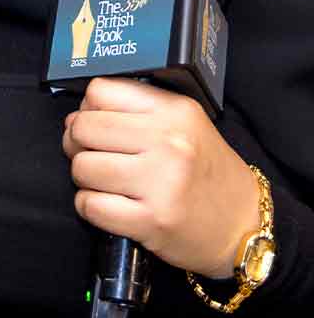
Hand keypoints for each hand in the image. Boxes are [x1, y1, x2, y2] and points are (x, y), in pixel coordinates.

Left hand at [61, 77, 261, 275]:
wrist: (243, 226)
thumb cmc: (205, 173)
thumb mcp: (185, 126)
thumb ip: (135, 112)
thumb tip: (74, 118)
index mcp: (175, 112)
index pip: (99, 91)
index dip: (89, 110)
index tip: (99, 127)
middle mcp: (169, 143)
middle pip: (82, 128)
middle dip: (78, 144)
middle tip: (97, 157)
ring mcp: (161, 183)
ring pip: (81, 167)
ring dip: (86, 179)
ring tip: (110, 183)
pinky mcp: (152, 220)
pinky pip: (88, 205)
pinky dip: (90, 207)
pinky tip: (111, 206)